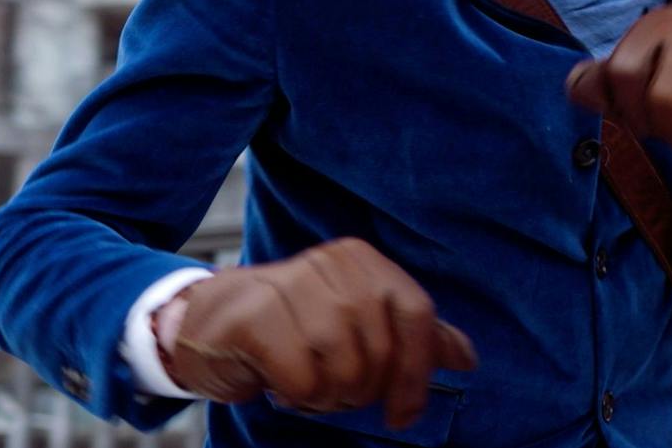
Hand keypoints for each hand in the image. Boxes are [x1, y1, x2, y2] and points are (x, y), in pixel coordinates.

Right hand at [161, 237, 476, 428]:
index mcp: (362, 260)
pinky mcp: (255, 316)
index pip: (417, 314)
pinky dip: (298, 395)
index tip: (406, 412)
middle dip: (364, 389)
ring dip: (329, 395)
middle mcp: (331, 263)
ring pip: (345, 366)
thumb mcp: (354, 323)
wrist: (205, 324)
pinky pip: (303, 379)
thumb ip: (410, 337)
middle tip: (334, 392)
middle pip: (381, 349)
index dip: (419, 371)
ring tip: (307, 386)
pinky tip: (280, 383)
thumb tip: (466, 358)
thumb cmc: (289, 327)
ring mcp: (291, 284)